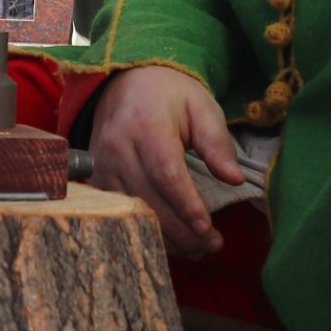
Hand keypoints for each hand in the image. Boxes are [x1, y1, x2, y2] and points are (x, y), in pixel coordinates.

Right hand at [89, 64, 244, 257]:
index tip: (208, 228)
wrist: (125, 82)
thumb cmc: (169, 95)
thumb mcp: (201, 106)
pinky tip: (170, 240)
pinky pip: (119, 213)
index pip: (165, 172)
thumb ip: (217, 143)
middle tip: (211, 245)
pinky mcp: (96, 178)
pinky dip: (145, 230)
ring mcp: (102, 164)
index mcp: (146, 124)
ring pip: (132, 212)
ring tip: (197, 249)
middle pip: (148, 199)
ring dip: (165, 236)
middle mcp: (117, 146)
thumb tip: (234, 179)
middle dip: (181, 230)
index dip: (186, 204)